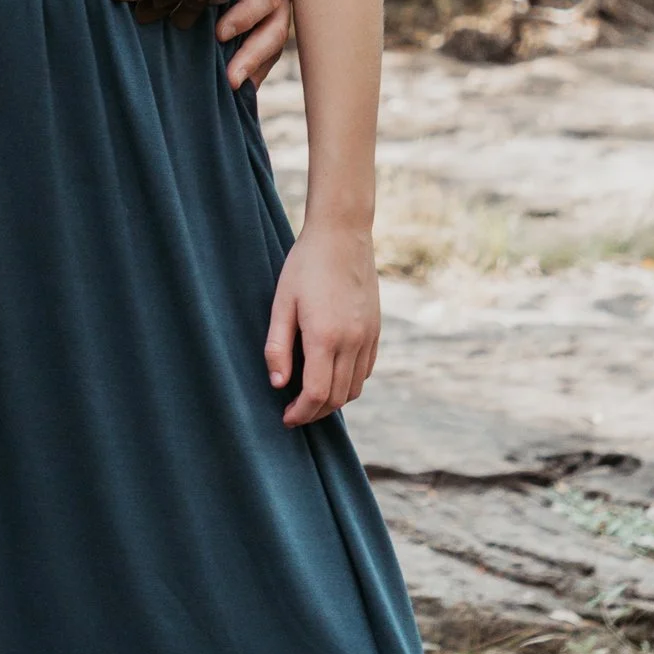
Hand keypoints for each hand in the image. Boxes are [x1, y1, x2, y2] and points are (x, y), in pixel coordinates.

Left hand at [264, 220, 379, 427]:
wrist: (343, 235)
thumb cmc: (305, 266)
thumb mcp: (282, 303)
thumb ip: (277, 346)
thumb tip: (278, 384)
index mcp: (325, 337)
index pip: (316, 394)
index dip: (301, 413)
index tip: (286, 417)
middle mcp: (352, 341)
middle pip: (337, 397)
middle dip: (315, 412)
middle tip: (294, 412)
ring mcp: (368, 336)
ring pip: (354, 388)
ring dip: (333, 400)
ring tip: (310, 397)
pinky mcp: (376, 330)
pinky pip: (366, 370)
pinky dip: (349, 382)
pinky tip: (330, 375)